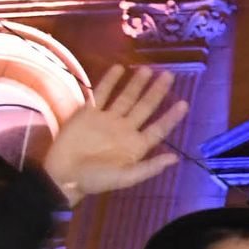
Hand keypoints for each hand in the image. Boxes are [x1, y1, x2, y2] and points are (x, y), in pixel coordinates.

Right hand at [41, 65, 189, 203]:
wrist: (63, 176)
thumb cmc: (95, 180)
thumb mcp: (125, 178)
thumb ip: (149, 168)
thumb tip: (175, 158)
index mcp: (136, 145)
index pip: (158, 128)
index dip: (171, 117)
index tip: (184, 103)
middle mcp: (124, 129)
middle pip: (144, 107)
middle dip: (156, 92)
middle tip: (169, 75)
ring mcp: (107, 119)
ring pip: (125, 97)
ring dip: (136, 84)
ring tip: (147, 69)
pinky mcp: (88, 113)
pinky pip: (101, 94)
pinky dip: (109, 81)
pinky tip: (118, 68)